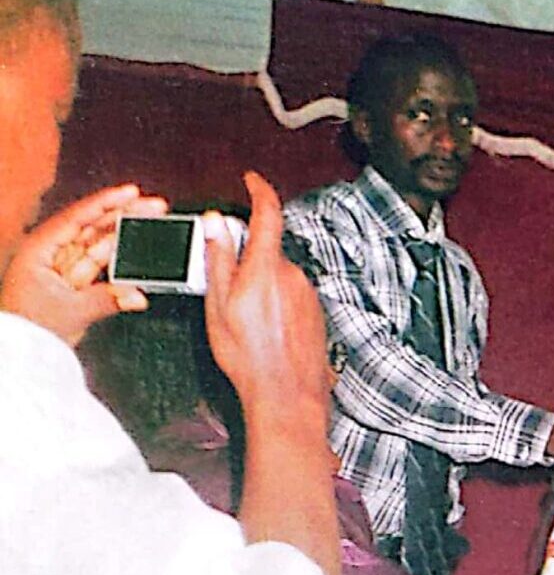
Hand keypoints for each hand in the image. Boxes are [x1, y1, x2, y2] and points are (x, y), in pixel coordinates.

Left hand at [0, 184, 167, 344]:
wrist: (20, 353)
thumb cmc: (28, 329)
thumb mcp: (70, 311)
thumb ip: (108, 301)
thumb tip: (137, 296)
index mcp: (40, 249)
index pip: (77, 217)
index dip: (106, 202)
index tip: (131, 192)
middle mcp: (51, 254)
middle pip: (92, 227)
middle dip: (123, 215)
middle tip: (152, 206)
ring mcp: (64, 269)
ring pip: (100, 246)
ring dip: (126, 236)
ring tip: (151, 225)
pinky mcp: (74, 285)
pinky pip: (102, 268)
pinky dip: (120, 263)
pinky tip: (138, 255)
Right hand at [203, 172, 332, 433]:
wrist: (287, 394)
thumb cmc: (248, 356)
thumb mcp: (219, 305)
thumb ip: (219, 260)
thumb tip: (215, 224)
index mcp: (267, 268)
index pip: (268, 214)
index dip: (260, 190)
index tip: (251, 180)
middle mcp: (294, 275)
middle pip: (267, 251)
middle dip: (246, 261)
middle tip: (226, 291)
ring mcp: (308, 294)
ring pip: (278, 276)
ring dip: (260, 287)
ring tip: (246, 323)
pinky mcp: (316, 311)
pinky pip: (291, 295)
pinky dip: (275, 304)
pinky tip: (266, 332)